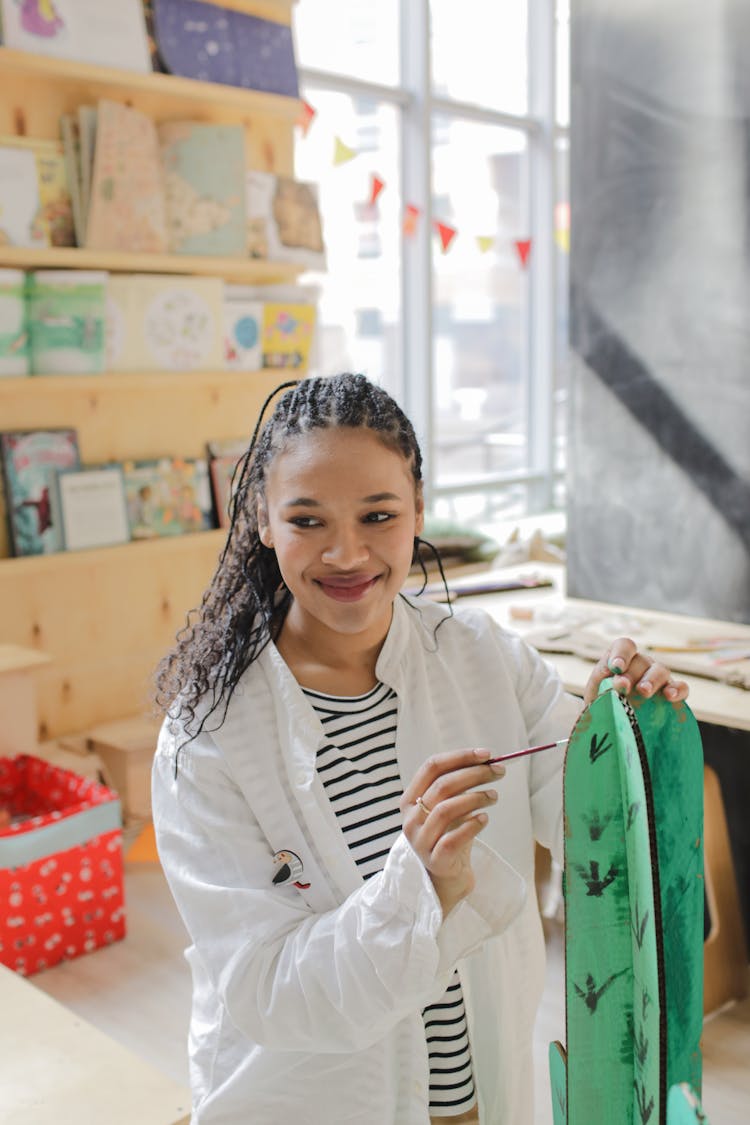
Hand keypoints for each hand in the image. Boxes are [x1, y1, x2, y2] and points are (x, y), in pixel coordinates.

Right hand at [400, 748, 504, 917]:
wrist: (445, 877)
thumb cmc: (448, 835)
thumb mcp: (448, 807)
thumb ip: (459, 786)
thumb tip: (487, 761)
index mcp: (410, 799)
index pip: (431, 767)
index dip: (460, 757)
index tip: (486, 754)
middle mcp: (410, 819)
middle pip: (442, 786)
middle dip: (474, 774)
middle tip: (499, 771)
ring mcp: (420, 841)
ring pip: (446, 809)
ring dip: (475, 797)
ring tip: (494, 795)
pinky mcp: (435, 861)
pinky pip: (453, 839)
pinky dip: (472, 825)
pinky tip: (485, 818)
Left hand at [583, 636, 689, 705]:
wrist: (614, 724)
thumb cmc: (603, 705)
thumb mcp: (596, 693)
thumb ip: (601, 683)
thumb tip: (611, 677)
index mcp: (622, 659)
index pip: (625, 646)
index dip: (621, 653)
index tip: (615, 667)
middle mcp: (642, 665)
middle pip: (641, 661)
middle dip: (631, 673)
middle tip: (623, 687)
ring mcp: (659, 678)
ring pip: (660, 671)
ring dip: (652, 680)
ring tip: (644, 692)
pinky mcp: (672, 694)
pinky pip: (681, 687)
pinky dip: (678, 690)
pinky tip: (670, 696)